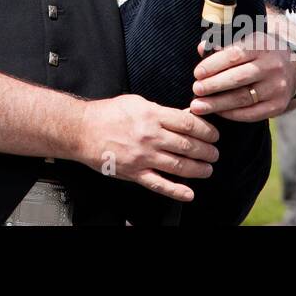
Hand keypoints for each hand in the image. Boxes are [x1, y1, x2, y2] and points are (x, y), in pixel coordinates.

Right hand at [74, 94, 219, 201]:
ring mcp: (142, 157)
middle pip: (188, 146)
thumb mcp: (136, 102)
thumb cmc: (107, 113)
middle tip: (214, 153)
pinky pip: (159, 184)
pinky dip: (176, 191)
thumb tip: (184, 116)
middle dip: (207, 151)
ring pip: (179, 166)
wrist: (81, 129)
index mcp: (151, 116)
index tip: (213, 134)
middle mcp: (149, 137)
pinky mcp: (134, 173)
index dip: (206, 130)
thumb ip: (161, 110)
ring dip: (198, 169)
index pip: (188, 124)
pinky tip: (189, 193)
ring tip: (207, 169)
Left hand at [189, 33, 295, 120]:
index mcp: (261, 46)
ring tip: (198, 106)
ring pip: (243, 98)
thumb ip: (223, 43)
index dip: (214, 65)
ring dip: (218, 104)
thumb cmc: (260, 51)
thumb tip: (202, 48)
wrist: (293, 67)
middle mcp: (272, 67)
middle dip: (213, 86)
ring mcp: (276, 87)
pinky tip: (217, 112)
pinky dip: (232, 114)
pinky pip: (252, 113)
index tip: (197, 73)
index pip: (235, 55)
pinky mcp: (278, 105)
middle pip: (238, 79)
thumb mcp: (246, 40)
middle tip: (195, 90)